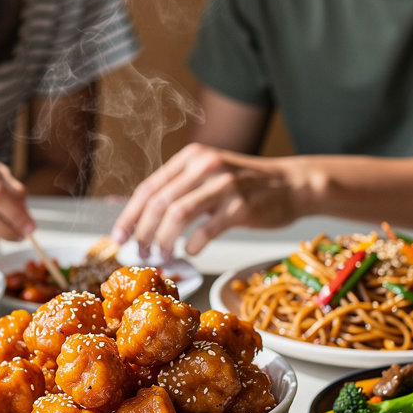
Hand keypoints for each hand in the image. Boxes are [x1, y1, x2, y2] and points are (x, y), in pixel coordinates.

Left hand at [112, 143, 298, 257]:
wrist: (293, 184)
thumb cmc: (248, 186)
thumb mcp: (211, 175)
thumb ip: (182, 190)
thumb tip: (144, 221)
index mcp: (192, 158)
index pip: (148, 187)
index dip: (130, 216)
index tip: (119, 237)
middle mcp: (205, 165)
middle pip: (158, 202)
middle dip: (142, 232)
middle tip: (139, 252)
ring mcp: (224, 184)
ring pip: (177, 214)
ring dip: (162, 240)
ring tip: (160, 255)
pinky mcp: (242, 205)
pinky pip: (207, 229)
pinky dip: (194, 244)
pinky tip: (192, 251)